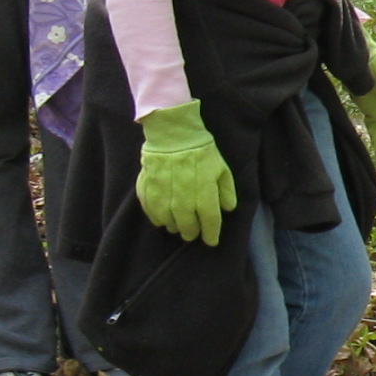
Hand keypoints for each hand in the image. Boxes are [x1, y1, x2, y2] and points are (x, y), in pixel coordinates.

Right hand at [135, 100, 236, 244]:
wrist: (174, 134)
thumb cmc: (202, 151)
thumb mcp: (222, 169)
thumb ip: (226, 190)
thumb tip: (228, 209)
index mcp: (204, 190)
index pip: (209, 219)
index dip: (211, 233)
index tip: (211, 241)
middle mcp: (183, 194)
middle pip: (187, 224)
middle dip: (191, 233)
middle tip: (192, 235)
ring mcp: (163, 191)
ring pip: (167, 220)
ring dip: (173, 227)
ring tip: (177, 228)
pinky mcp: (148, 187)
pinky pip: (150, 209)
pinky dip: (156, 218)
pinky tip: (161, 220)